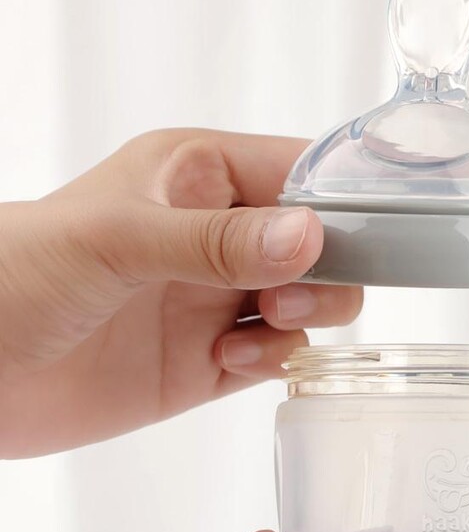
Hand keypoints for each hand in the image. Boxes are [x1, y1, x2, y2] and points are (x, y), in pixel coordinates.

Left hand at [0, 129, 361, 456]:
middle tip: (283, 294)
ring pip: (314, 299)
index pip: (301, 171)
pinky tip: (226, 360)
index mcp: (199, 176)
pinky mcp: (214, 357)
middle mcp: (221, 235)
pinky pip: (281, 352)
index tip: (370, 231)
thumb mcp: (115, 241)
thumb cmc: (17, 272)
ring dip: (304, 316)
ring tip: (254, 329)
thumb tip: (309, 237)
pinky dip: (274, 358)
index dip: (339, 198)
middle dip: (325, 270)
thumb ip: (214, 240)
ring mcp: (219, 298)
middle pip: (324, 243)